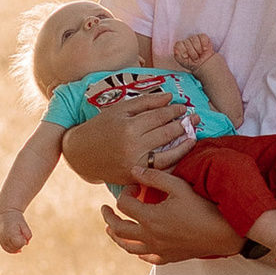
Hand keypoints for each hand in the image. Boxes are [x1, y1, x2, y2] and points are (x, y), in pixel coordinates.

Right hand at [0, 211, 31, 255]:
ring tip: (19, 247)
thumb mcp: (25, 225)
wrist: (6, 212)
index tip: (24, 236)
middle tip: (22, 239)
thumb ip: (28, 235)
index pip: (19, 244)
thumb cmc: (17, 218)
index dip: (23, 242)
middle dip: (20, 246)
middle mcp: (4, 236)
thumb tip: (26, 243)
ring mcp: (0, 237)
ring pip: (9, 249)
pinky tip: (15, 249)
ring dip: (15, 249)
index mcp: (11, 232)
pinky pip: (5, 247)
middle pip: (14, 248)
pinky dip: (10, 249)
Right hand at [63, 80, 193, 185]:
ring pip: (168, 156)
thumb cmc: (100, 127)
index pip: (159, 117)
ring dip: (184, 146)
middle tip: (195, 119)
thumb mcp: (119, 110)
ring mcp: (135, 164)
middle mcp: (133, 147)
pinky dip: (172, 164)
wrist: (80, 153)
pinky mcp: (134, 177)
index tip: (183, 107)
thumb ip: (145, 102)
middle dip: (183, 125)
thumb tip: (169, 97)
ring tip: (193, 138)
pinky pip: (159, 171)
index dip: (174, 111)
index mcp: (129, 127)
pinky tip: (180, 156)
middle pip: (166, 135)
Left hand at [98, 166, 241, 263]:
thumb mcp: (179, 186)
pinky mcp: (168, 257)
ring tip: (110, 230)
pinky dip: (138, 250)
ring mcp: (158, 249)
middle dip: (109, 217)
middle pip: (119, 229)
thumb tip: (134, 170)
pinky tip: (137, 246)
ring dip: (116, 237)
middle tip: (104, 209)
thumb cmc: (203, 206)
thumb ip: (154, 177)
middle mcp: (150, 237)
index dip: (126, 192)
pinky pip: (146, 257)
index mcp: (150, 218)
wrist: (224, 232)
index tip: (136, 186)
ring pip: (129, 247)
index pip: (124, 205)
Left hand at [170, 31, 221, 68]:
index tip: (186, 56)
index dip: (182, 50)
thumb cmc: (192, 63)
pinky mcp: (202, 37)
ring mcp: (194, 38)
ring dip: (198, 49)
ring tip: (201, 55)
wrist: (203, 63)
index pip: (179, 44)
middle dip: (192, 53)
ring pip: (194, 39)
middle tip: (196, 59)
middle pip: (187, 42)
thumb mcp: (184, 63)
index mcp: (180, 46)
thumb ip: (178, 57)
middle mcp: (186, 41)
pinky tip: (205, 50)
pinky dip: (204, 44)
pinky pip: (203, 37)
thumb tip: (175, 51)